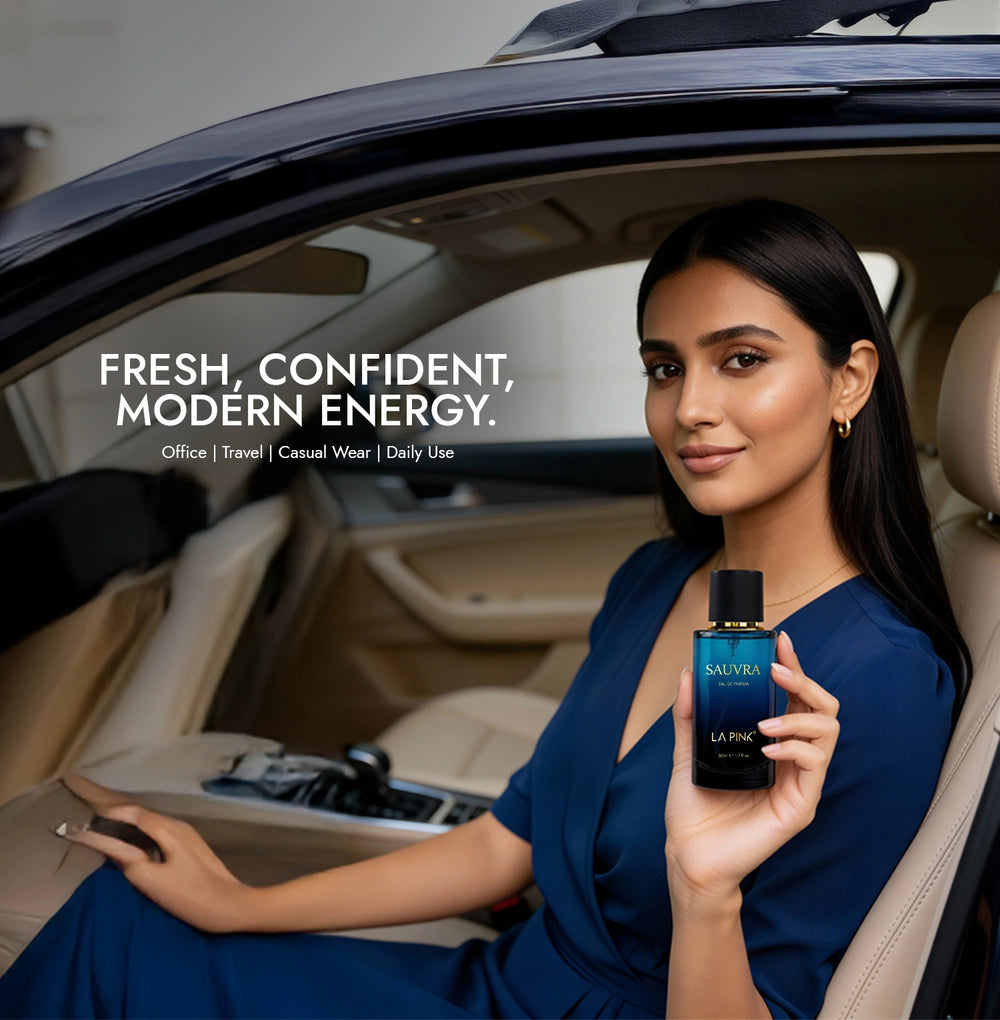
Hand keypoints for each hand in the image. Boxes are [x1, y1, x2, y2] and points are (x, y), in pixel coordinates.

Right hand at [56, 773, 251, 932]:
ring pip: (151, 822)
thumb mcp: (154, 882)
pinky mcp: (190, 848)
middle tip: (91, 803)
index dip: (109, 811)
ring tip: (106, 819)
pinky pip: (158, 831)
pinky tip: (133, 838)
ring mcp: (187, 836)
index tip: (87, 810)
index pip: (133, 814)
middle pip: (142, 814)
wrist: (232, 906)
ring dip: (128, 820)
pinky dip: (140, 830)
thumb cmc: (193, 896)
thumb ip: (129, 862)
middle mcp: (179, 826)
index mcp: (170, 830)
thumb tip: (111, 848)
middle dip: (117, 809)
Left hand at [664, 630, 839, 903]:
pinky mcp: (800, 806)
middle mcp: (791, 758)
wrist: (689, 855)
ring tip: (764, 724)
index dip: (792, 667)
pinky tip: (768, 750)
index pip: (793, 698)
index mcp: (771, 742)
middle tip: (776, 672)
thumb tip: (688, 674)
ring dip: (799, 718)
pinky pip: (814, 767)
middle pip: (822, 708)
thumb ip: (690, 715)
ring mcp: (799, 782)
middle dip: (804, 682)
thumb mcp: (688, 751)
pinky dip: (794, 750)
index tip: (779, 640)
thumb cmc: (693, 808)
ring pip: (828, 732)